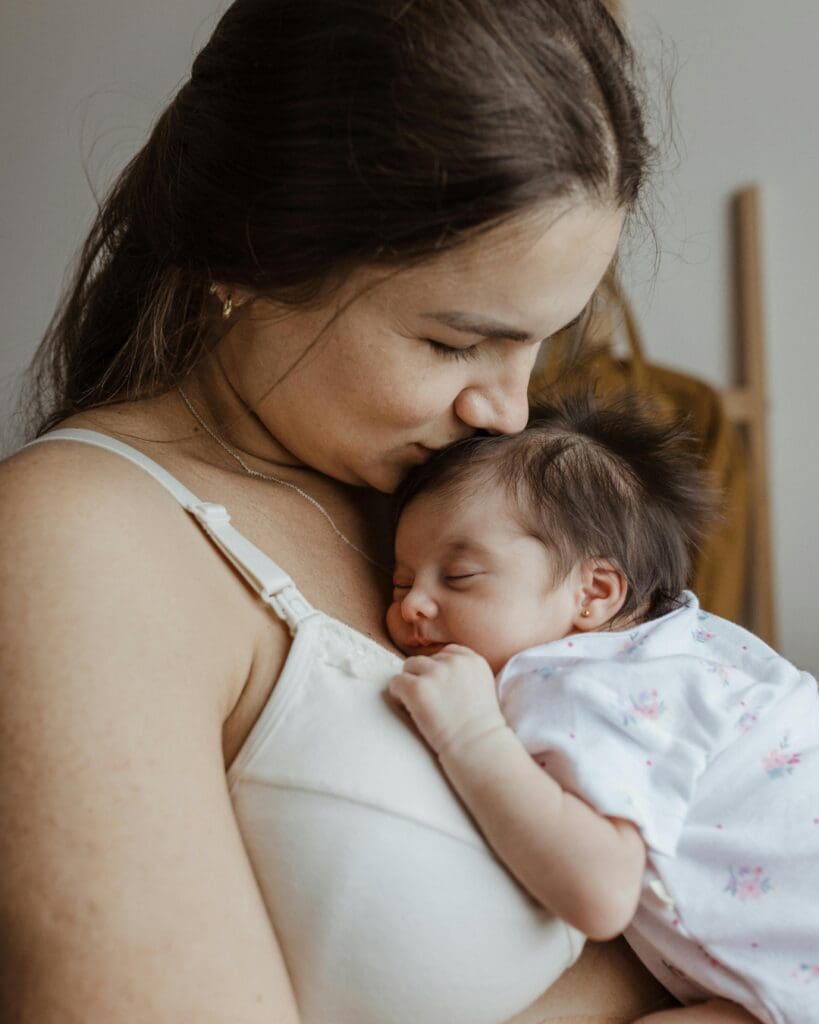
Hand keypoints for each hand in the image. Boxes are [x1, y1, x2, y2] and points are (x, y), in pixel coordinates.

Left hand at [389, 644, 506, 756]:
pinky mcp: (417, 688)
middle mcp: (454, 661)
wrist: (476, 747)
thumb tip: (435, 670)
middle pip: (426, 660)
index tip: (439, 690)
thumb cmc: (479, 727)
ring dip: (410, 684)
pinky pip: (395, 682)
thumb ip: (464, 673)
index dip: (439, 671)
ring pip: (409, 667)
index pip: (446, 653)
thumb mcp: (483, 687)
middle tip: (429, 701)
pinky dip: (398, 696)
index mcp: (473, 660)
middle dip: (424, 677)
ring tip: (419, 705)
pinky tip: (409, 709)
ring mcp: (435, 673)